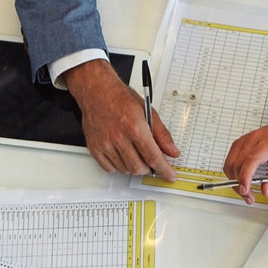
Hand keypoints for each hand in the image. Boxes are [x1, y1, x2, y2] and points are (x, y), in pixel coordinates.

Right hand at [68, 59, 179, 180]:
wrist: (97, 92)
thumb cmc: (121, 99)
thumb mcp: (149, 112)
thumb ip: (162, 134)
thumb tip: (172, 151)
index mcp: (135, 128)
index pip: (153, 157)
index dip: (164, 170)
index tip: (170, 176)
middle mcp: (119, 138)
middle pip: (138, 168)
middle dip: (148, 167)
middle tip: (150, 159)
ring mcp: (105, 144)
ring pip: (124, 170)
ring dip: (133, 166)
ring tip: (134, 153)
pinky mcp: (95, 148)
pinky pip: (109, 169)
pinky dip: (118, 166)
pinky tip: (121, 155)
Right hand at [223, 108, 267, 203]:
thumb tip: (265, 191)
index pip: (251, 160)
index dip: (245, 177)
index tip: (245, 191)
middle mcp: (255, 138)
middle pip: (238, 164)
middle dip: (240, 184)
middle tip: (249, 197)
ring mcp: (245, 139)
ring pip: (230, 163)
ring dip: (234, 180)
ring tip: (245, 191)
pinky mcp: (240, 142)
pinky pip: (230, 159)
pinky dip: (232, 172)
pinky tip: (241, 180)